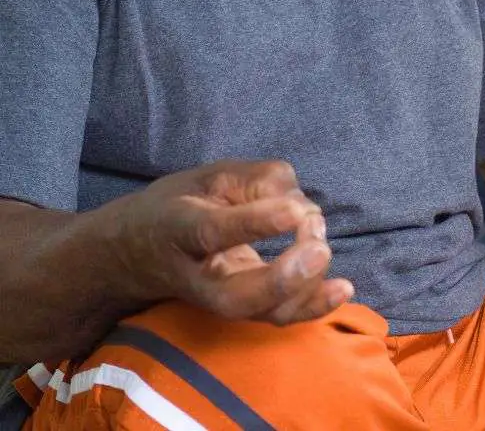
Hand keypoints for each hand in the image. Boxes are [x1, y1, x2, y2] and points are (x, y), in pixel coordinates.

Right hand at [113, 159, 353, 324]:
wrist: (134, 255)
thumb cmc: (178, 204)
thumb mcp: (207, 175)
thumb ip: (254, 178)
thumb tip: (298, 201)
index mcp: (180, 229)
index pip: (215, 231)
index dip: (257, 222)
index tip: (295, 211)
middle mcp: (197, 275)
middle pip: (239, 294)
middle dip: (284, 277)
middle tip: (319, 247)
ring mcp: (217, 300)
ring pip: (261, 313)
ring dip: (305, 289)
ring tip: (324, 252)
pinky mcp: (240, 309)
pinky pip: (276, 317)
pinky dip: (312, 306)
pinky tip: (342, 289)